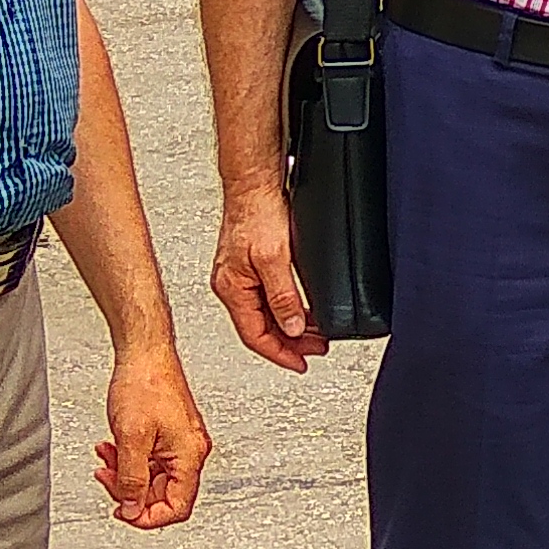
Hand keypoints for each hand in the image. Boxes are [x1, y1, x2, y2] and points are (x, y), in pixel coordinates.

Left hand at [95, 334, 211, 527]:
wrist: (145, 352)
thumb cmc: (145, 383)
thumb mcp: (131, 439)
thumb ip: (131, 480)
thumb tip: (131, 509)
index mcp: (190, 455)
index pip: (177, 507)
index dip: (147, 517)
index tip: (123, 513)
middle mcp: (191, 451)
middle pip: (164, 494)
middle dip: (131, 492)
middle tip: (107, 479)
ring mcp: (181, 442)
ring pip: (154, 478)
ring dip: (126, 475)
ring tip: (106, 460)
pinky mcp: (170, 433)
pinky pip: (151, 460)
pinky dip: (129, 460)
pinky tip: (113, 447)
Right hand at [209, 178, 320, 370]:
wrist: (254, 184)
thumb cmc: (256, 213)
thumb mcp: (274, 259)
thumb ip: (283, 296)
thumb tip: (293, 327)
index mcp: (232, 289)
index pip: (255, 336)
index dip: (280, 354)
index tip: (301, 364)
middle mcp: (232, 285)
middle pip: (260, 328)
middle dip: (290, 343)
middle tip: (316, 350)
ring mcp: (240, 276)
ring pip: (265, 314)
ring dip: (291, 327)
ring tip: (315, 335)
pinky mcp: (250, 265)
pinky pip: (267, 298)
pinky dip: (286, 309)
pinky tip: (302, 311)